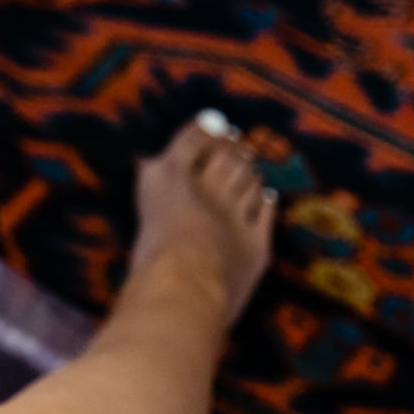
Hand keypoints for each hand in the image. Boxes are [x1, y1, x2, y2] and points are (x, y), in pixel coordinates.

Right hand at [129, 115, 275, 327]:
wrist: (184, 288)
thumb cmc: (150, 249)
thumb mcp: (146, 203)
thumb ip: (151, 176)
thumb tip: (148, 160)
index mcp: (176, 176)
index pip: (198, 141)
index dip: (209, 131)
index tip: (217, 125)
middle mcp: (212, 189)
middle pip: (230, 159)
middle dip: (235, 148)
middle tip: (239, 142)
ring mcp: (238, 217)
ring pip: (250, 183)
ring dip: (251, 172)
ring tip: (251, 166)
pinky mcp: (255, 244)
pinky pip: (265, 214)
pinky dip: (266, 202)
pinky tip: (267, 197)